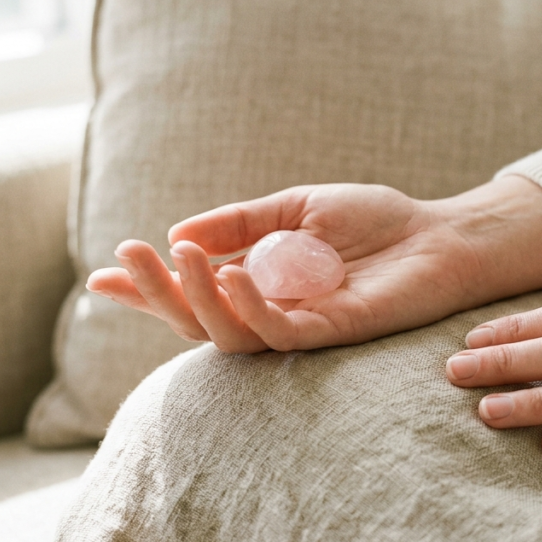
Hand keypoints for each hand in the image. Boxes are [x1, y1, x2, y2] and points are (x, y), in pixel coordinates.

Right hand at [87, 177, 541, 352]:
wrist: (440, 235)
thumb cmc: (377, 222)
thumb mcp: (297, 207)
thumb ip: (241, 222)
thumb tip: (178, 232)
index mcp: (261, 284)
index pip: (193, 295)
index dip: (146, 290)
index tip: (101, 276)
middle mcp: (273, 312)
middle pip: (199, 322)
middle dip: (157, 294)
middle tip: (128, 256)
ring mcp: (301, 327)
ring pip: (229, 334)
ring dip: (195, 299)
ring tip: (175, 256)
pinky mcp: (333, 333)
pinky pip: (279, 331)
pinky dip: (248, 307)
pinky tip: (231, 275)